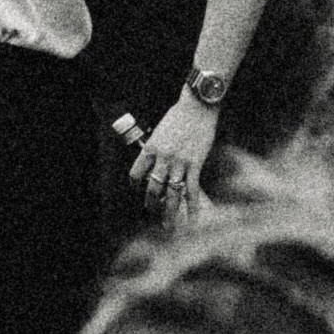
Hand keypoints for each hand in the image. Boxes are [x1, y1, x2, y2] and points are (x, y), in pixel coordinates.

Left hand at [128, 94, 217, 225]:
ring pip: (171, 194)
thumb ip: (157, 148)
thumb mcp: (160, 131)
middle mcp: (162, 158)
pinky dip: (192, 205)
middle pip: (153, 188)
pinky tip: (193, 218)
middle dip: (151, 204)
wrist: (198, 107)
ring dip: (169, 212)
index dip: (135, 183)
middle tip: (152, 212)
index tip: (137, 188)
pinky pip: (192, 189)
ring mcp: (179, 163)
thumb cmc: (179, 115)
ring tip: (167, 226)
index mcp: (150, 148)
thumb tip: (156, 163)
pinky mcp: (195, 164)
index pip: (136, 173)